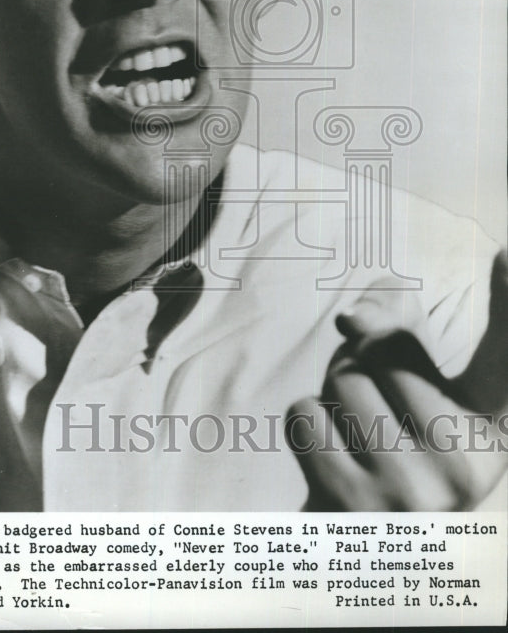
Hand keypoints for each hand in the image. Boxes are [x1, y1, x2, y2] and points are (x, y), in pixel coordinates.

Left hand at [285, 251, 507, 509]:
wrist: (356, 543)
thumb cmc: (382, 437)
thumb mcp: (406, 378)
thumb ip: (397, 316)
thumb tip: (354, 319)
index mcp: (493, 429)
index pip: (507, 359)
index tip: (506, 250)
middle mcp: (470, 466)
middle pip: (384, 350)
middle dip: (361, 364)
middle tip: (375, 415)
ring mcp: (415, 493)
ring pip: (343, 379)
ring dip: (333, 397)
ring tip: (353, 441)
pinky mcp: (356, 509)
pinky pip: (306, 414)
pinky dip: (305, 425)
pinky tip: (330, 462)